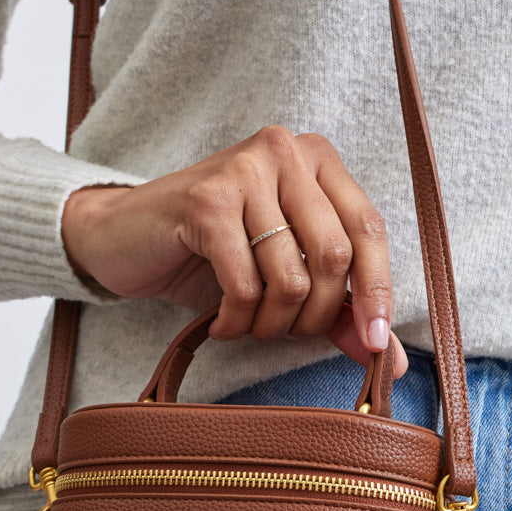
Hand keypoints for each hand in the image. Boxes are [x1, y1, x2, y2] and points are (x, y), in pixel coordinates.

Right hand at [60, 124, 408, 373]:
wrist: (123, 237)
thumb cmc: (211, 253)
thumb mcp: (284, 275)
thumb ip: (339, 310)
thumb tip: (388, 359)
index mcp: (317, 160)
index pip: (370, 230)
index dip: (377, 293)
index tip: (375, 344)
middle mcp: (285, 152)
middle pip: (334, 255)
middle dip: (315, 315)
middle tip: (286, 332)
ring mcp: (244, 170)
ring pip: (290, 277)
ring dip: (272, 323)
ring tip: (248, 325)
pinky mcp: (206, 201)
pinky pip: (245, 286)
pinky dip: (238, 320)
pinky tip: (221, 323)